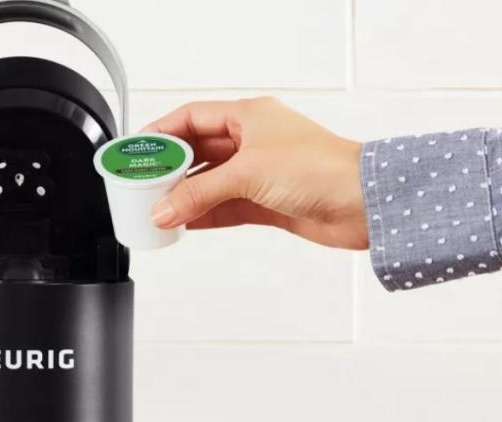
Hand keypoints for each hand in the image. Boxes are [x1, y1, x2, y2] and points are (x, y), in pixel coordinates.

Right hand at [144, 97, 367, 249]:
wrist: (363, 204)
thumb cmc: (322, 169)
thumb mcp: (248, 174)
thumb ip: (200, 193)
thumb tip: (164, 209)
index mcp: (249, 117)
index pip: (192, 117)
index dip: (162, 132)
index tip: (138, 150)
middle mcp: (252, 142)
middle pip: (197, 152)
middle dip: (169, 170)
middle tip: (142, 185)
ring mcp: (258, 173)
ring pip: (208, 182)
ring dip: (184, 196)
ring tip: (156, 209)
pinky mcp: (265, 203)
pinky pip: (222, 207)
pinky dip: (202, 215)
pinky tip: (182, 223)